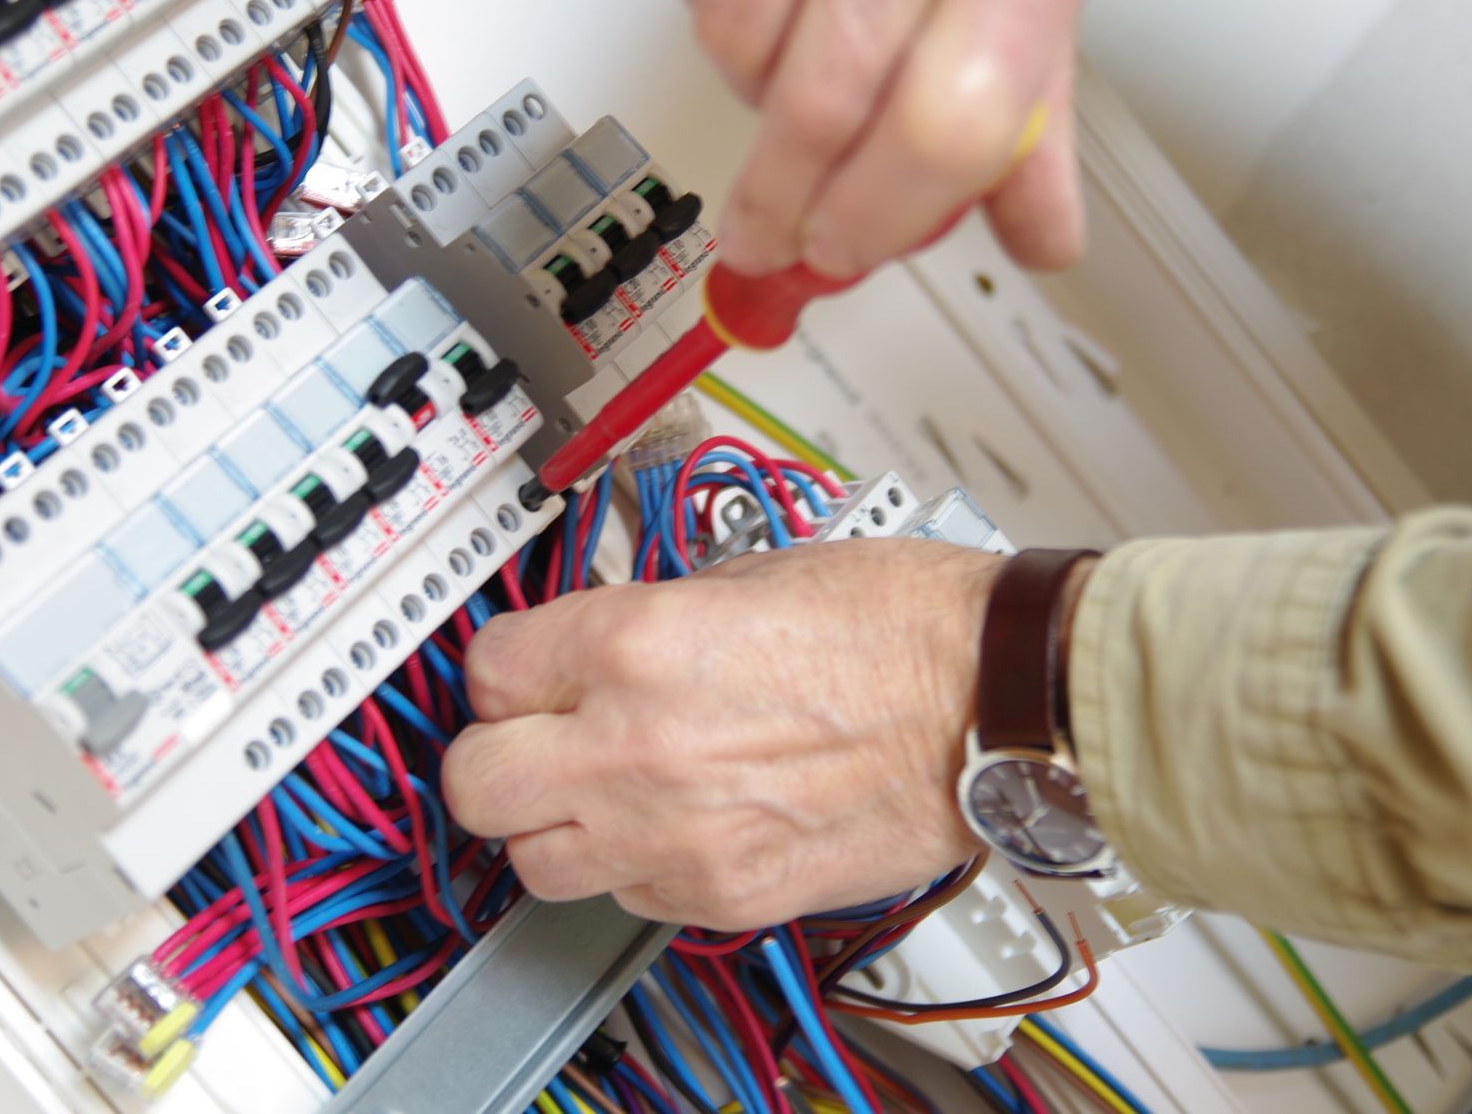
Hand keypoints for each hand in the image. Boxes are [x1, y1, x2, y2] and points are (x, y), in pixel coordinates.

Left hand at [442, 540, 1001, 929]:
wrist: (994, 704)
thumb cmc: (901, 626)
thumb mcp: (747, 572)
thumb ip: (647, 615)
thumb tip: (597, 642)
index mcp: (636, 645)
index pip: (486, 671)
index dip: (506, 666)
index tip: (528, 669)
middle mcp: (637, 748)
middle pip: (477, 785)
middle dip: (497, 755)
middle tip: (536, 735)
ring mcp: (678, 836)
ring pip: (535, 864)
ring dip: (555, 824)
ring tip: (607, 787)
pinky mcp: (726, 897)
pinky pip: (627, 898)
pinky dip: (636, 864)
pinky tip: (683, 819)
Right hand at [653, 0, 1139, 275]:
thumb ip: (1041, 94)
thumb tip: (1032, 224)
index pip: (944, 134)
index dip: (888, 222)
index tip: (856, 253)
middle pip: (816, 113)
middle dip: (788, 210)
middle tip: (779, 245)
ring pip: (738, 48)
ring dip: (759, 106)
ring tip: (794, 108)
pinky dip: (712, 7)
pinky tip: (757, 4)